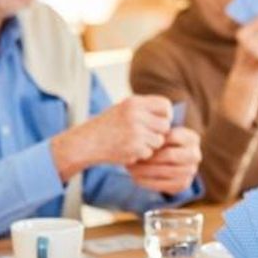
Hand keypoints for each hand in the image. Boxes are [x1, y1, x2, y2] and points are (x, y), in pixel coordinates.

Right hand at [51, 95, 171, 179]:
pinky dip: (141, 154)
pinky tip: (127, 149)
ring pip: (159, 141)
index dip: (166, 114)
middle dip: (159, 132)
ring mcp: (135, 132)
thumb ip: (146, 110)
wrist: (86, 142)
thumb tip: (172, 117)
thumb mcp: (125, 109)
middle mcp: (136, 115)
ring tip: (134, 142)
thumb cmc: (108, 126)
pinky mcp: (134, 148)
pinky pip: (149, 152)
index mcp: (134, 103)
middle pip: (165, 125)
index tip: (161, 121)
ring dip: (150, 144)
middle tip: (146, 135)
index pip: (165, 105)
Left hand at [127, 127, 200, 194]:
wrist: (169, 162)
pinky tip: (135, 177)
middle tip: (132, 157)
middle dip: (149, 157)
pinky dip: (147, 181)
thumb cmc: (161, 143)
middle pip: (170, 155)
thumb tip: (140, 138)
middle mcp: (195, 155)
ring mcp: (191, 171)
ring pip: (165, 171)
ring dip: (145, 170)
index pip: (172, 136)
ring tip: (130, 168)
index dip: (154, 139)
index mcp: (193, 138)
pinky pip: (163, 185)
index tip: (137, 141)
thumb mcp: (162, 133)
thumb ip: (156, 133)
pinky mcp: (183, 184)